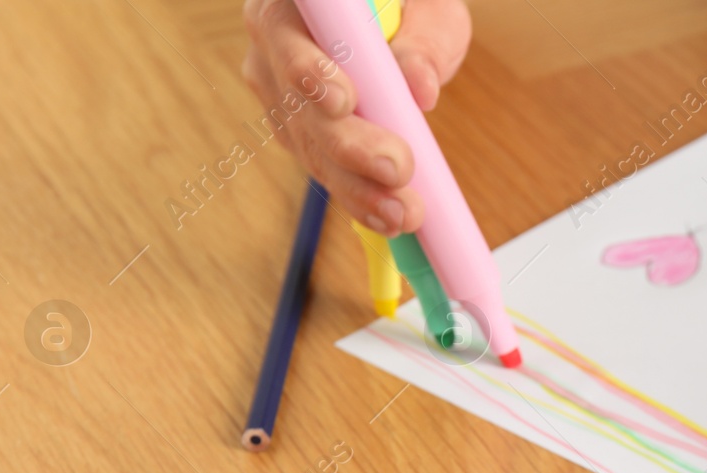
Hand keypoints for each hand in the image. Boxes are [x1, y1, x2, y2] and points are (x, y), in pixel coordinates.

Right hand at [241, 0, 472, 233]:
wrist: (400, 23)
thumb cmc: (413, 7)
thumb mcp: (432, 10)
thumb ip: (426, 42)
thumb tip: (421, 88)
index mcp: (298, 1)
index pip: (287, 31)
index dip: (310, 70)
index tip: (344, 101)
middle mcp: (273, 41)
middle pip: (299, 103)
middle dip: (349, 145)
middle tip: (397, 168)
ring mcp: (279, 89)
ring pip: (310, 146)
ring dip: (357, 186)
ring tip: (404, 212)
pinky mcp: (296, 130)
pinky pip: (322, 167)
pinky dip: (358, 196)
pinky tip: (390, 217)